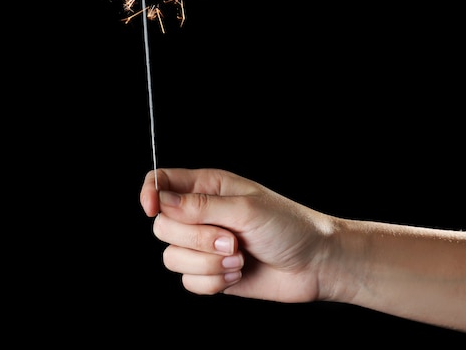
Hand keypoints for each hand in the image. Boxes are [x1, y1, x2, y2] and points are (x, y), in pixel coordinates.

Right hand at [139, 167, 331, 301]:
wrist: (316, 264)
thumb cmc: (289, 225)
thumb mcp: (246, 208)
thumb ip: (201, 206)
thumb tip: (161, 201)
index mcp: (208, 187)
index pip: (161, 182)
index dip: (149, 193)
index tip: (150, 209)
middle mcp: (201, 214)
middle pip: (163, 226)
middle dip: (195, 239)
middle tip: (231, 241)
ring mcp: (204, 245)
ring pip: (172, 257)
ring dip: (206, 264)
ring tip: (238, 259)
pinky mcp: (210, 272)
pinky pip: (188, 282)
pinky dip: (212, 282)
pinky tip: (237, 274)